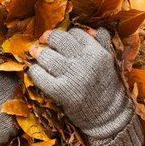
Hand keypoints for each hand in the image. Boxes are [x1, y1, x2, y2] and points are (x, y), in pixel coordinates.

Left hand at [28, 27, 144, 145]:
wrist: (107, 116)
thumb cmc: (106, 87)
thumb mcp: (110, 62)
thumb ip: (103, 43)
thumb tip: (92, 29)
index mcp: (98, 53)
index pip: (76, 33)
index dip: (66, 34)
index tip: (61, 40)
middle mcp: (85, 62)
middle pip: (59, 39)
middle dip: (48, 38)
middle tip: (43, 41)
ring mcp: (72, 77)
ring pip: (47, 56)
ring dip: (38, 54)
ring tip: (37, 54)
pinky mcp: (61, 91)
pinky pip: (40, 75)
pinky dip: (34, 71)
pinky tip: (36, 71)